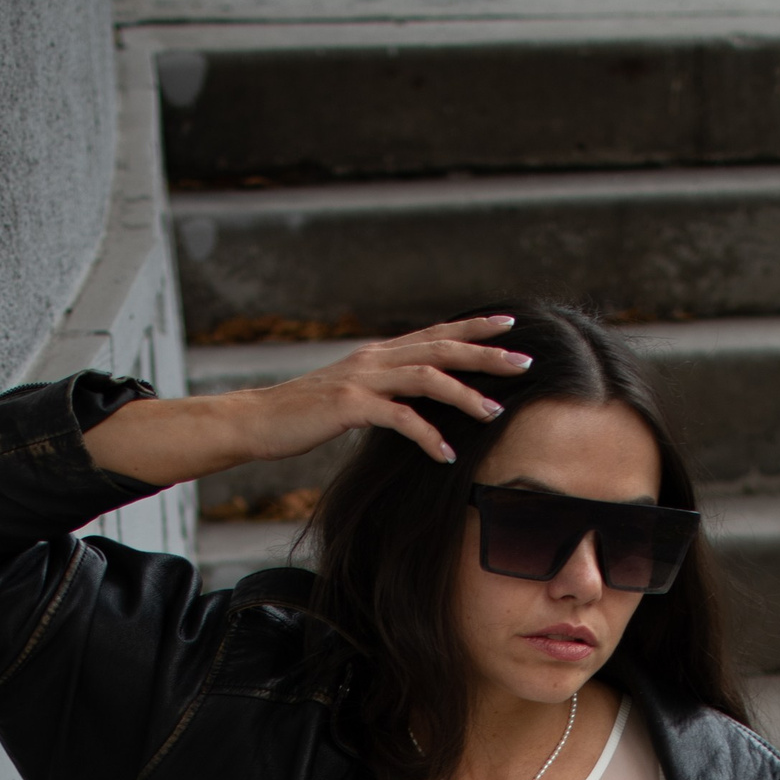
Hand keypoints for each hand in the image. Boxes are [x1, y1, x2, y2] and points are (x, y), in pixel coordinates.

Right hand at [81, 316, 532, 491]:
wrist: (256, 421)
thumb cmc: (303, 416)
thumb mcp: (351, 398)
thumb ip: (383, 393)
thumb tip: (413, 404)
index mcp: (378, 353)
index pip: (435, 333)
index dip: (473, 326)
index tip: (510, 325)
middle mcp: (375, 357)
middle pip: (441, 346)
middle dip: (485, 353)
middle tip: (523, 362)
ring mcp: (363, 379)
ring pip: (426, 377)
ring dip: (464, 395)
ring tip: (494, 413)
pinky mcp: (349, 407)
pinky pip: (398, 418)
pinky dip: (426, 435)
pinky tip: (445, 454)